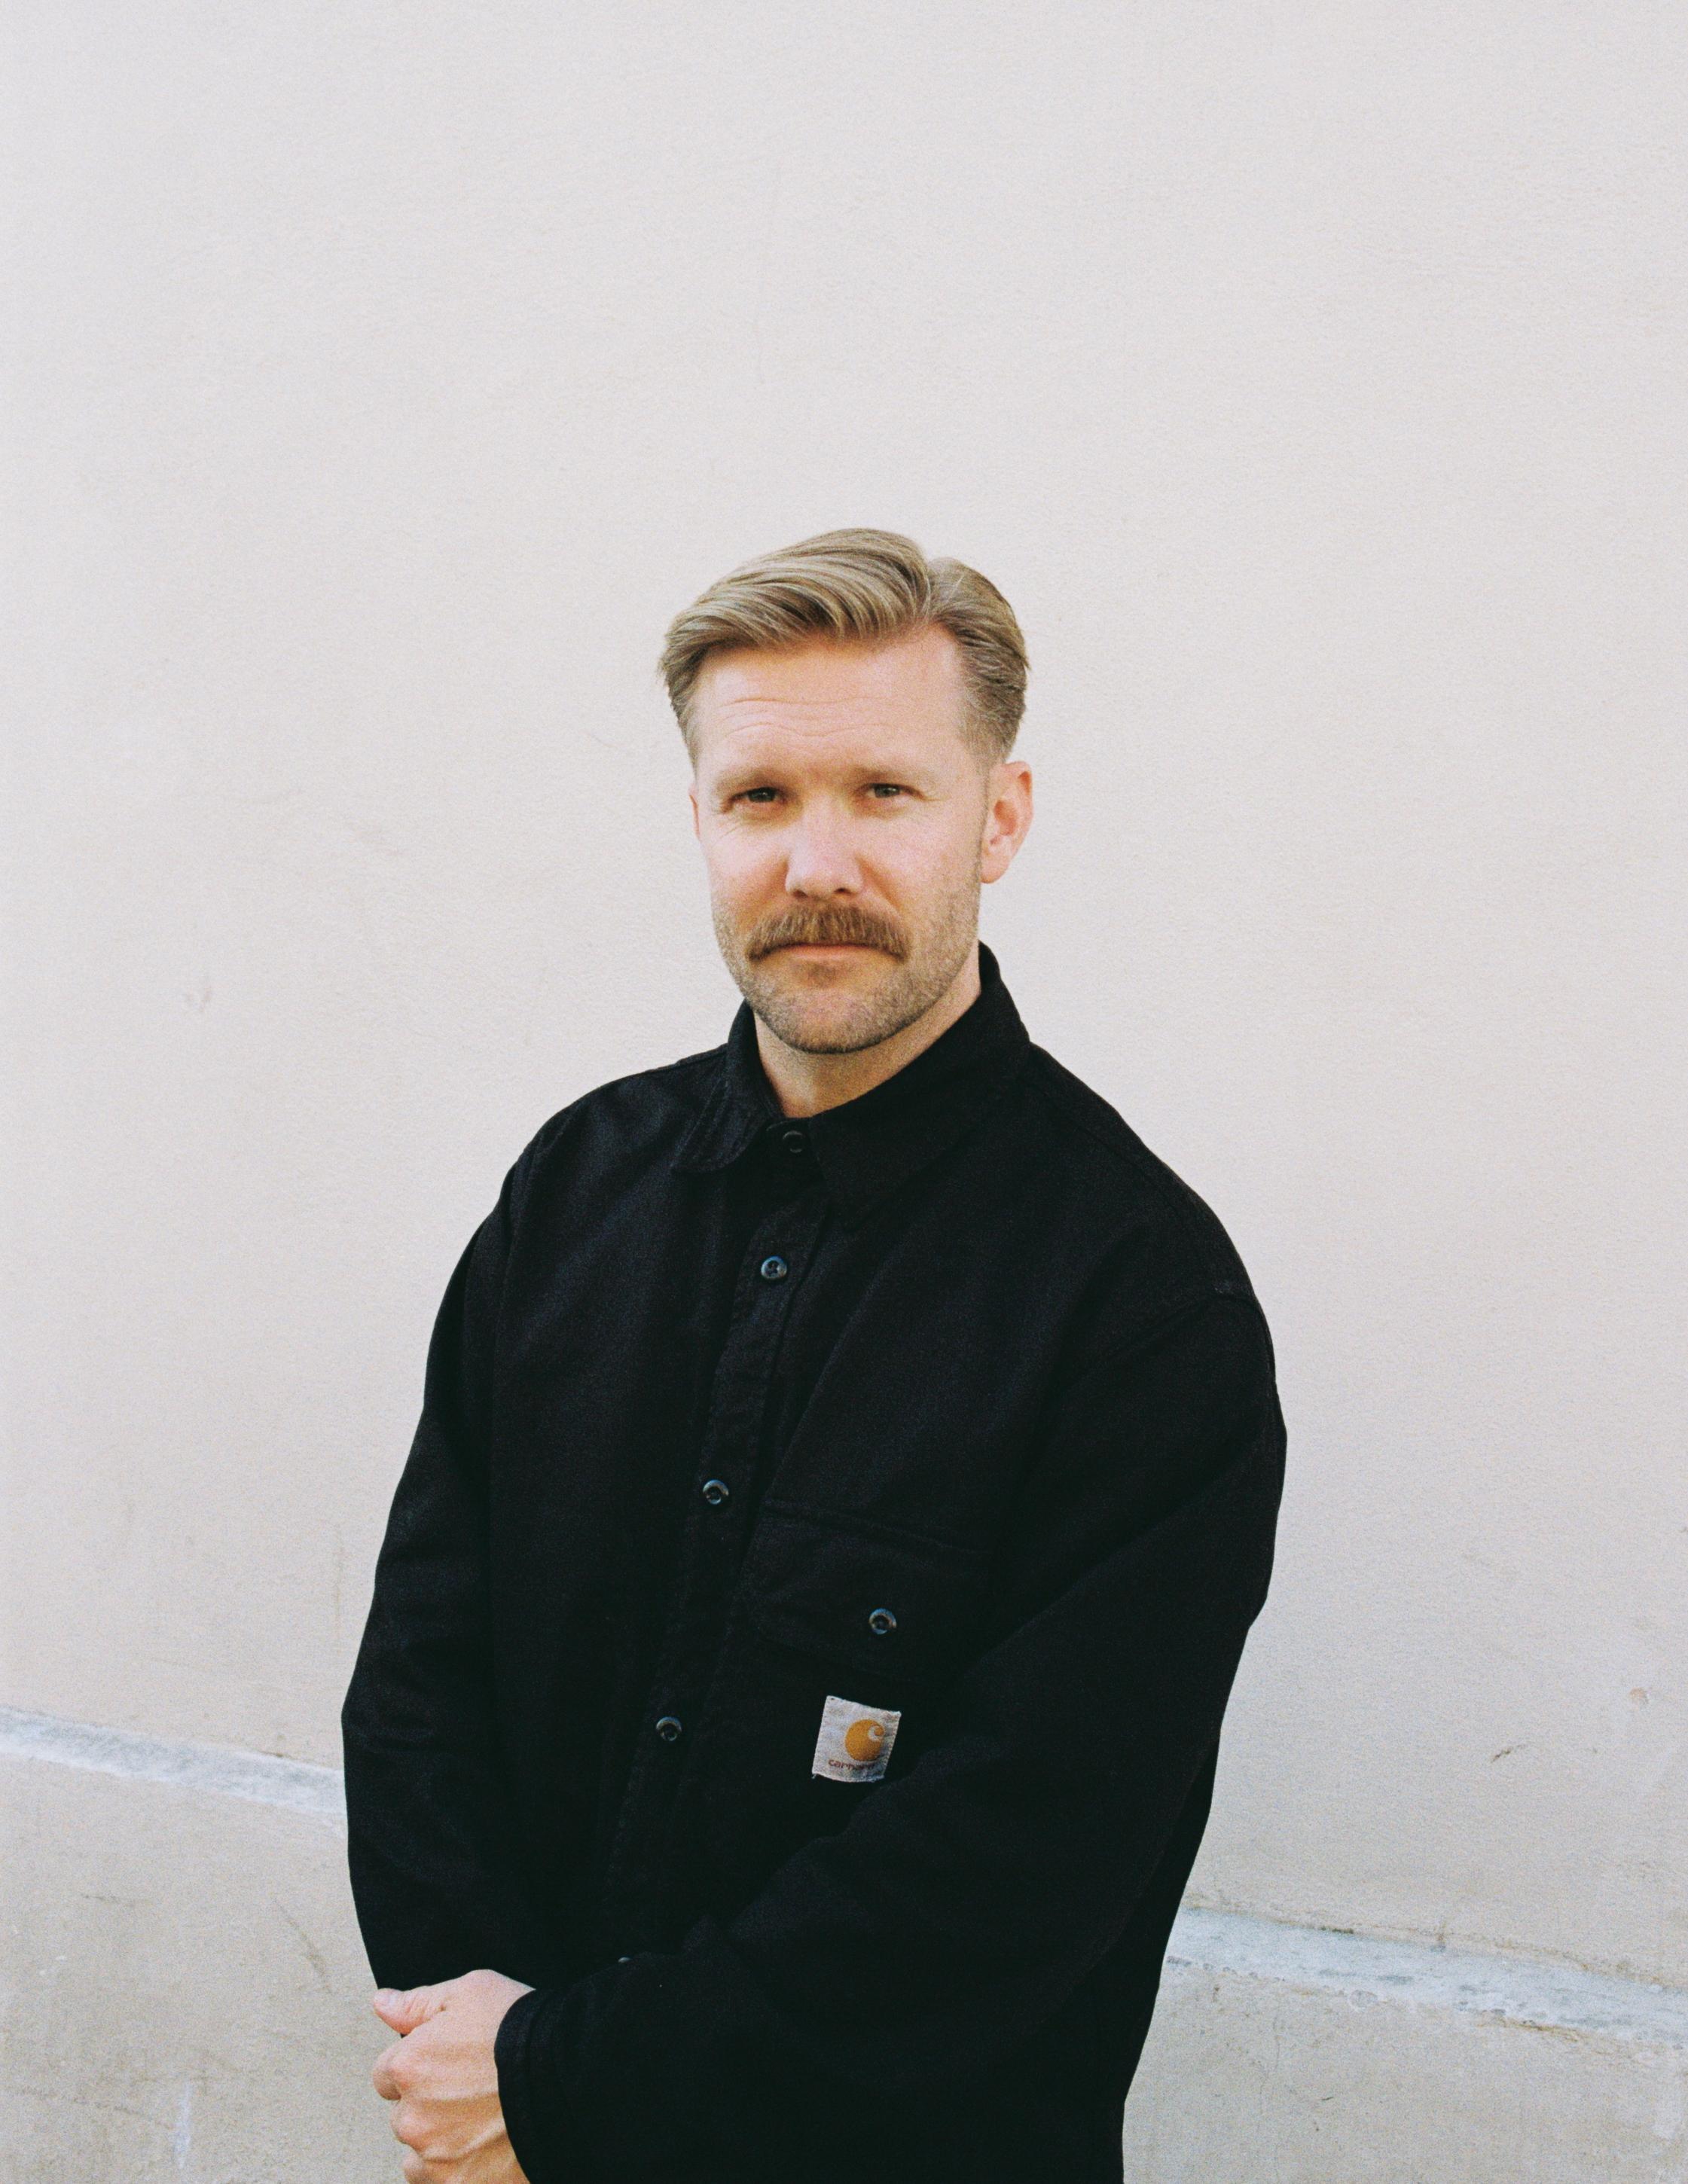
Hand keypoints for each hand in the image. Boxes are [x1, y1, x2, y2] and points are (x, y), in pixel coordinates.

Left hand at [371, 1968, 534, 2182]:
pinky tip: (487, 2146)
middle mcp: (412, 2118)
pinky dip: (459, 2169)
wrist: (570, 2078)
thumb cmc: (522, 2031)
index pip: (386, 2074)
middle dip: (429, 2105)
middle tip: (473, 2090)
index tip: (448, 2064)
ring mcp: (435, 2159)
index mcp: (407, 2067)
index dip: (419, 2065)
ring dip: (441, 2142)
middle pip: (405, 2116)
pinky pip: (441, 2182)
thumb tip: (383, 2004)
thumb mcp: (470, 1993)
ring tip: (483, 2120)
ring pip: (420, 2155)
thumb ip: (418, 2004)